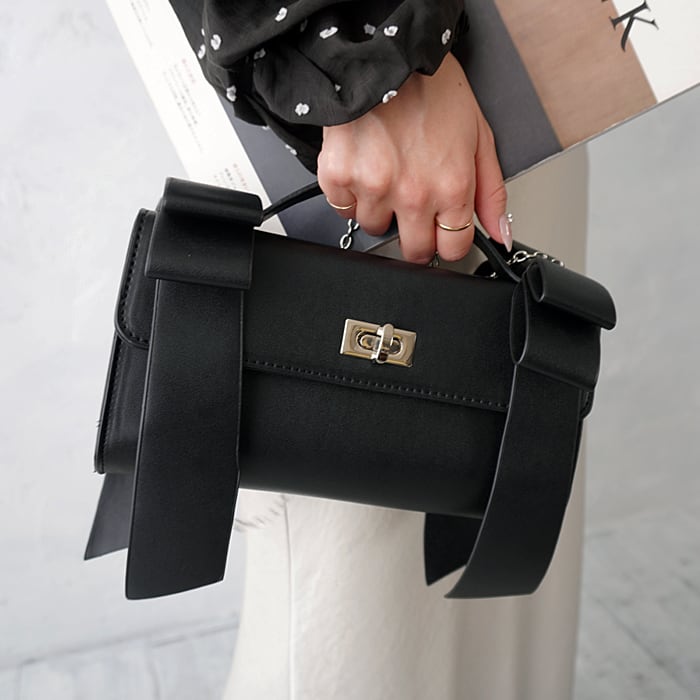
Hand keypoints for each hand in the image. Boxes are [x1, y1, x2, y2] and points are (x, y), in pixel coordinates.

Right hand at [317, 52, 511, 263]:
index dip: (449, 242)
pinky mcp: (339, 177)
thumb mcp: (478, 137)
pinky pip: (343, 209)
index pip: (453, 249)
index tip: (443, 233)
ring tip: (388, 173)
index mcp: (451, 187)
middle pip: (413, 252)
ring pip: (375, 228)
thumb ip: (491, 192)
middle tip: (414, 206)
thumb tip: (500, 234)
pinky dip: (352, 194)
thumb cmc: (432, 89)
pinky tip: (364, 167)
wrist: (385, 55)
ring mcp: (372, 188)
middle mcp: (412, 195)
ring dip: (382, 209)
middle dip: (417, 235)